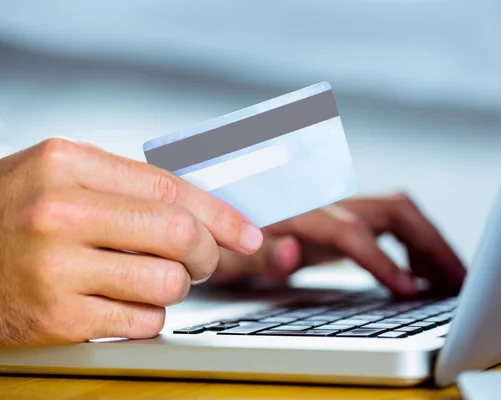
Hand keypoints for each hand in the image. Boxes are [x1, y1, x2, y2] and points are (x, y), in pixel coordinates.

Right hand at [0, 138, 262, 344]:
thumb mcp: (59, 176)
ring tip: (152, 278)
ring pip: (168, 283)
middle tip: (204, 259)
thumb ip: (127, 187)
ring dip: (176, 286)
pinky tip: (122, 301)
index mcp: (66, 163)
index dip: (222, 214)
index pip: (170, 188)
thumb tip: (205, 212)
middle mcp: (60, 212)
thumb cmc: (11, 214)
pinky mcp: (57, 319)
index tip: (247, 233)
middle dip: (208, 253)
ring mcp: (55, 268)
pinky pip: (142, 321)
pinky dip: (148, 314)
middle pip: (179, 235)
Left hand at [214, 194, 465, 295]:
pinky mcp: (344, 215)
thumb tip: (290, 254)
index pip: (352, 231)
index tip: (410, 292)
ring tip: (452, 281)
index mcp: (298, 211)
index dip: (383, 262)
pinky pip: (391, 220)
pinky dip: (415, 242)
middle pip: (392, 209)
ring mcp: (338, 206)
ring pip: (399, 209)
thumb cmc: (223, 241)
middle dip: (431, 244)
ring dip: (431, 241)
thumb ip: (258, 255)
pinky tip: (420, 272)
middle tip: (460, 283)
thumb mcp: (228, 256)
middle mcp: (325, 202)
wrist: (220, 217)